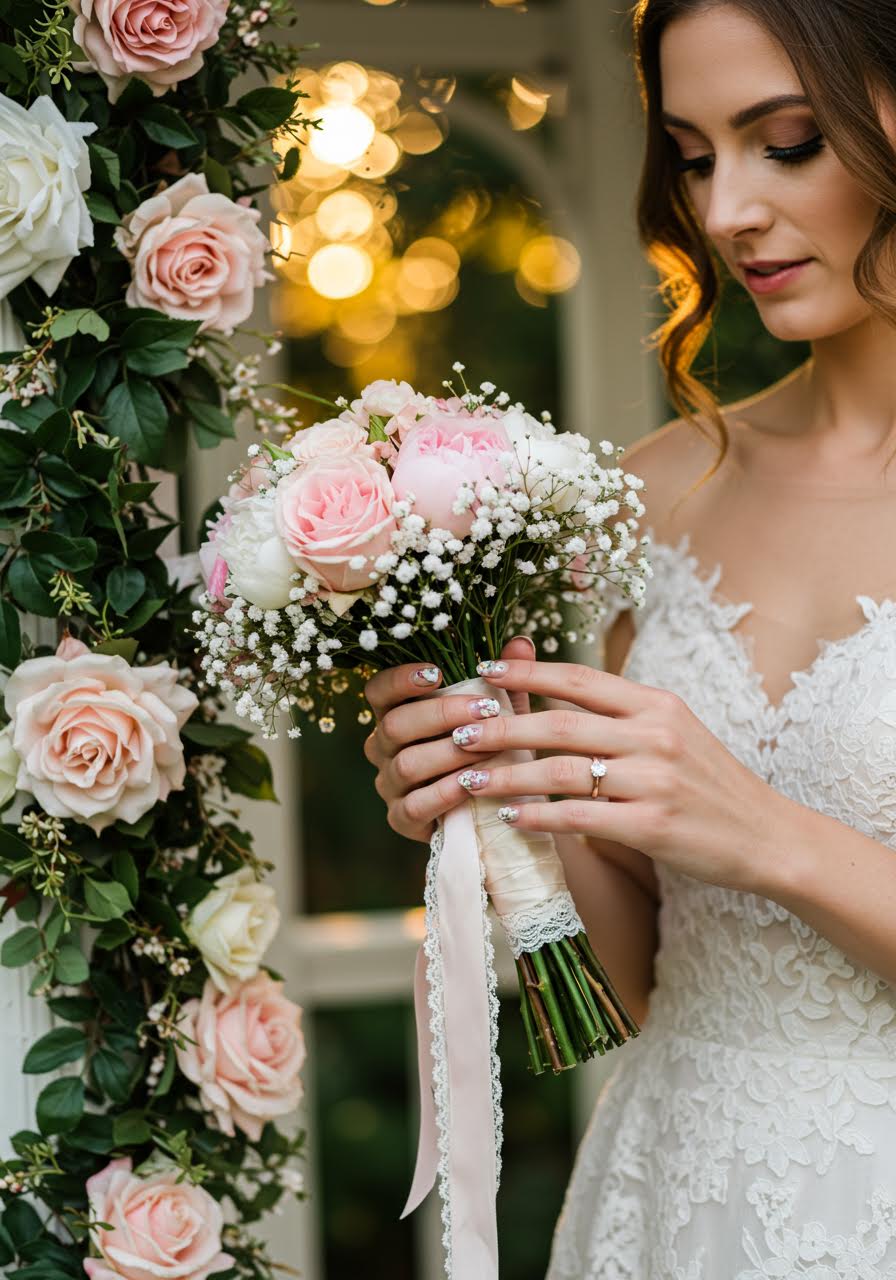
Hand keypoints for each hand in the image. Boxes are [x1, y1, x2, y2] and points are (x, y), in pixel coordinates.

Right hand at [363, 636, 534, 842]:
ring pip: (407, 764)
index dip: (401, 679)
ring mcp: (390, 785)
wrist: (498, 807)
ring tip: (491, 746)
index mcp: (397, 713)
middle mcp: (384, 747)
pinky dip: (444, 793)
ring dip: (450, 753)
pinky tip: (472, 783)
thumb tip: (521, 643)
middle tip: (487, 709)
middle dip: (442, 714)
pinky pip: (415, 806)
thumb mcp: (501, 713)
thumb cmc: (492, 750)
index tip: (437, 672)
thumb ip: (507, 680)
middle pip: (394, 725)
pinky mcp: (402, 820)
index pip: (379, 690)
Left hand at [449, 658, 780, 893]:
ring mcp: (654, 780)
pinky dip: (539, 817)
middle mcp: (655, 735)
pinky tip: (511, 819)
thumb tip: (551, 704)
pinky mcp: (652, 826)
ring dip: (507, 776)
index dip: (527, 673)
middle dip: (500, 727)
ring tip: (470, 781)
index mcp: (656, 704)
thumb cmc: (709, 785)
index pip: (579, 678)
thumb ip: (620, 717)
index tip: (484, 672)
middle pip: (559, 724)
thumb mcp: (672, 733)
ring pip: (561, 771)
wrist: (766, 835)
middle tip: (458, 733)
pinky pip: (580, 817)